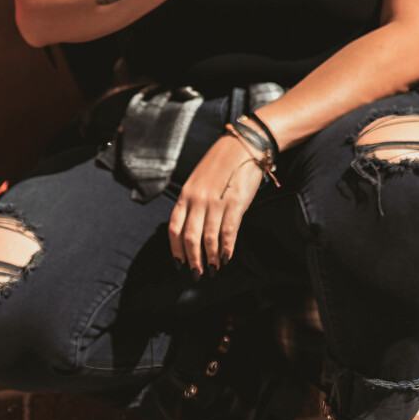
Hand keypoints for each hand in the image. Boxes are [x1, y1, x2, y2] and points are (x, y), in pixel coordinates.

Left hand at [168, 133, 266, 275]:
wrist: (244, 145)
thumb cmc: (222, 163)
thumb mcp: (199, 180)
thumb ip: (193, 202)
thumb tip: (193, 228)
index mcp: (186, 194)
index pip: (174, 228)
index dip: (176, 249)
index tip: (179, 263)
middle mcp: (197, 200)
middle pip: (190, 238)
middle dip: (192, 260)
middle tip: (196, 274)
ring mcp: (216, 202)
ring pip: (209, 239)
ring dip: (210, 258)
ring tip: (213, 270)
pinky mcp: (235, 203)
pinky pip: (228, 232)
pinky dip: (226, 248)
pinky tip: (226, 258)